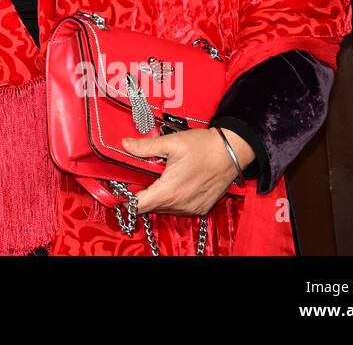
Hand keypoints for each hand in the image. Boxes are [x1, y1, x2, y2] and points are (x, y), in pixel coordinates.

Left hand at [120, 127, 250, 215]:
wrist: (232, 152)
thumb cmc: (204, 147)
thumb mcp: (171, 143)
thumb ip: (145, 147)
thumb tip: (125, 144)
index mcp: (168, 191)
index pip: (139, 206)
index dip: (127, 199)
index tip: (121, 191)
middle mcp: (179, 204)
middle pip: (150, 207)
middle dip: (142, 196)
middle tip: (138, 179)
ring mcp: (191, 208)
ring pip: (164, 209)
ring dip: (157, 198)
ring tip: (157, 180)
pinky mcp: (201, 208)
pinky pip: (179, 209)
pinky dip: (172, 200)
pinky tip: (173, 184)